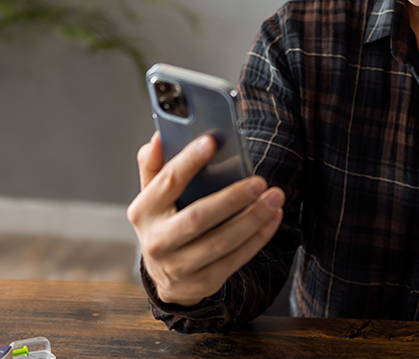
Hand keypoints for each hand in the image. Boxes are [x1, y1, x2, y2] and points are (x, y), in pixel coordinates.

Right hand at [127, 132, 285, 305]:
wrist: (167, 278)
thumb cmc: (164, 224)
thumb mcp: (152, 197)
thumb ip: (153, 166)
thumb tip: (158, 138)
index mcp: (143, 212)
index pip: (167, 182)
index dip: (189, 161)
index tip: (212, 141)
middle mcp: (157, 241)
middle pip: (198, 218)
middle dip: (231, 199)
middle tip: (260, 181)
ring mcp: (180, 266)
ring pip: (222, 241)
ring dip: (253, 218)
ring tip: (275, 197)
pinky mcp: (204, 281)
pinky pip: (236, 258)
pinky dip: (258, 237)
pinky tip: (273, 218)